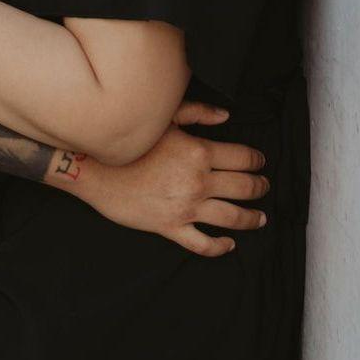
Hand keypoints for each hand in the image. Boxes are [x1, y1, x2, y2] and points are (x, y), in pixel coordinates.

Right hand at [72, 103, 270, 256]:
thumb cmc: (130, 142)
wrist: (95, 169)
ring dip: (252, 218)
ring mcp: (186, 208)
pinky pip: (203, 243)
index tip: (260, 162)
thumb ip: (198, 113)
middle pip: (244, 188)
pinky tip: (229, 243)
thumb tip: (226, 116)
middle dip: (260, 187)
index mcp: (199, 152)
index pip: (243, 158)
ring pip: (232, 217)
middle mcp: (198, 182)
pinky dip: (221, 246)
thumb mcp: (164, 118)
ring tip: (260, 218)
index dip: (257, 161)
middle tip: (264, 187)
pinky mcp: (171, 227)